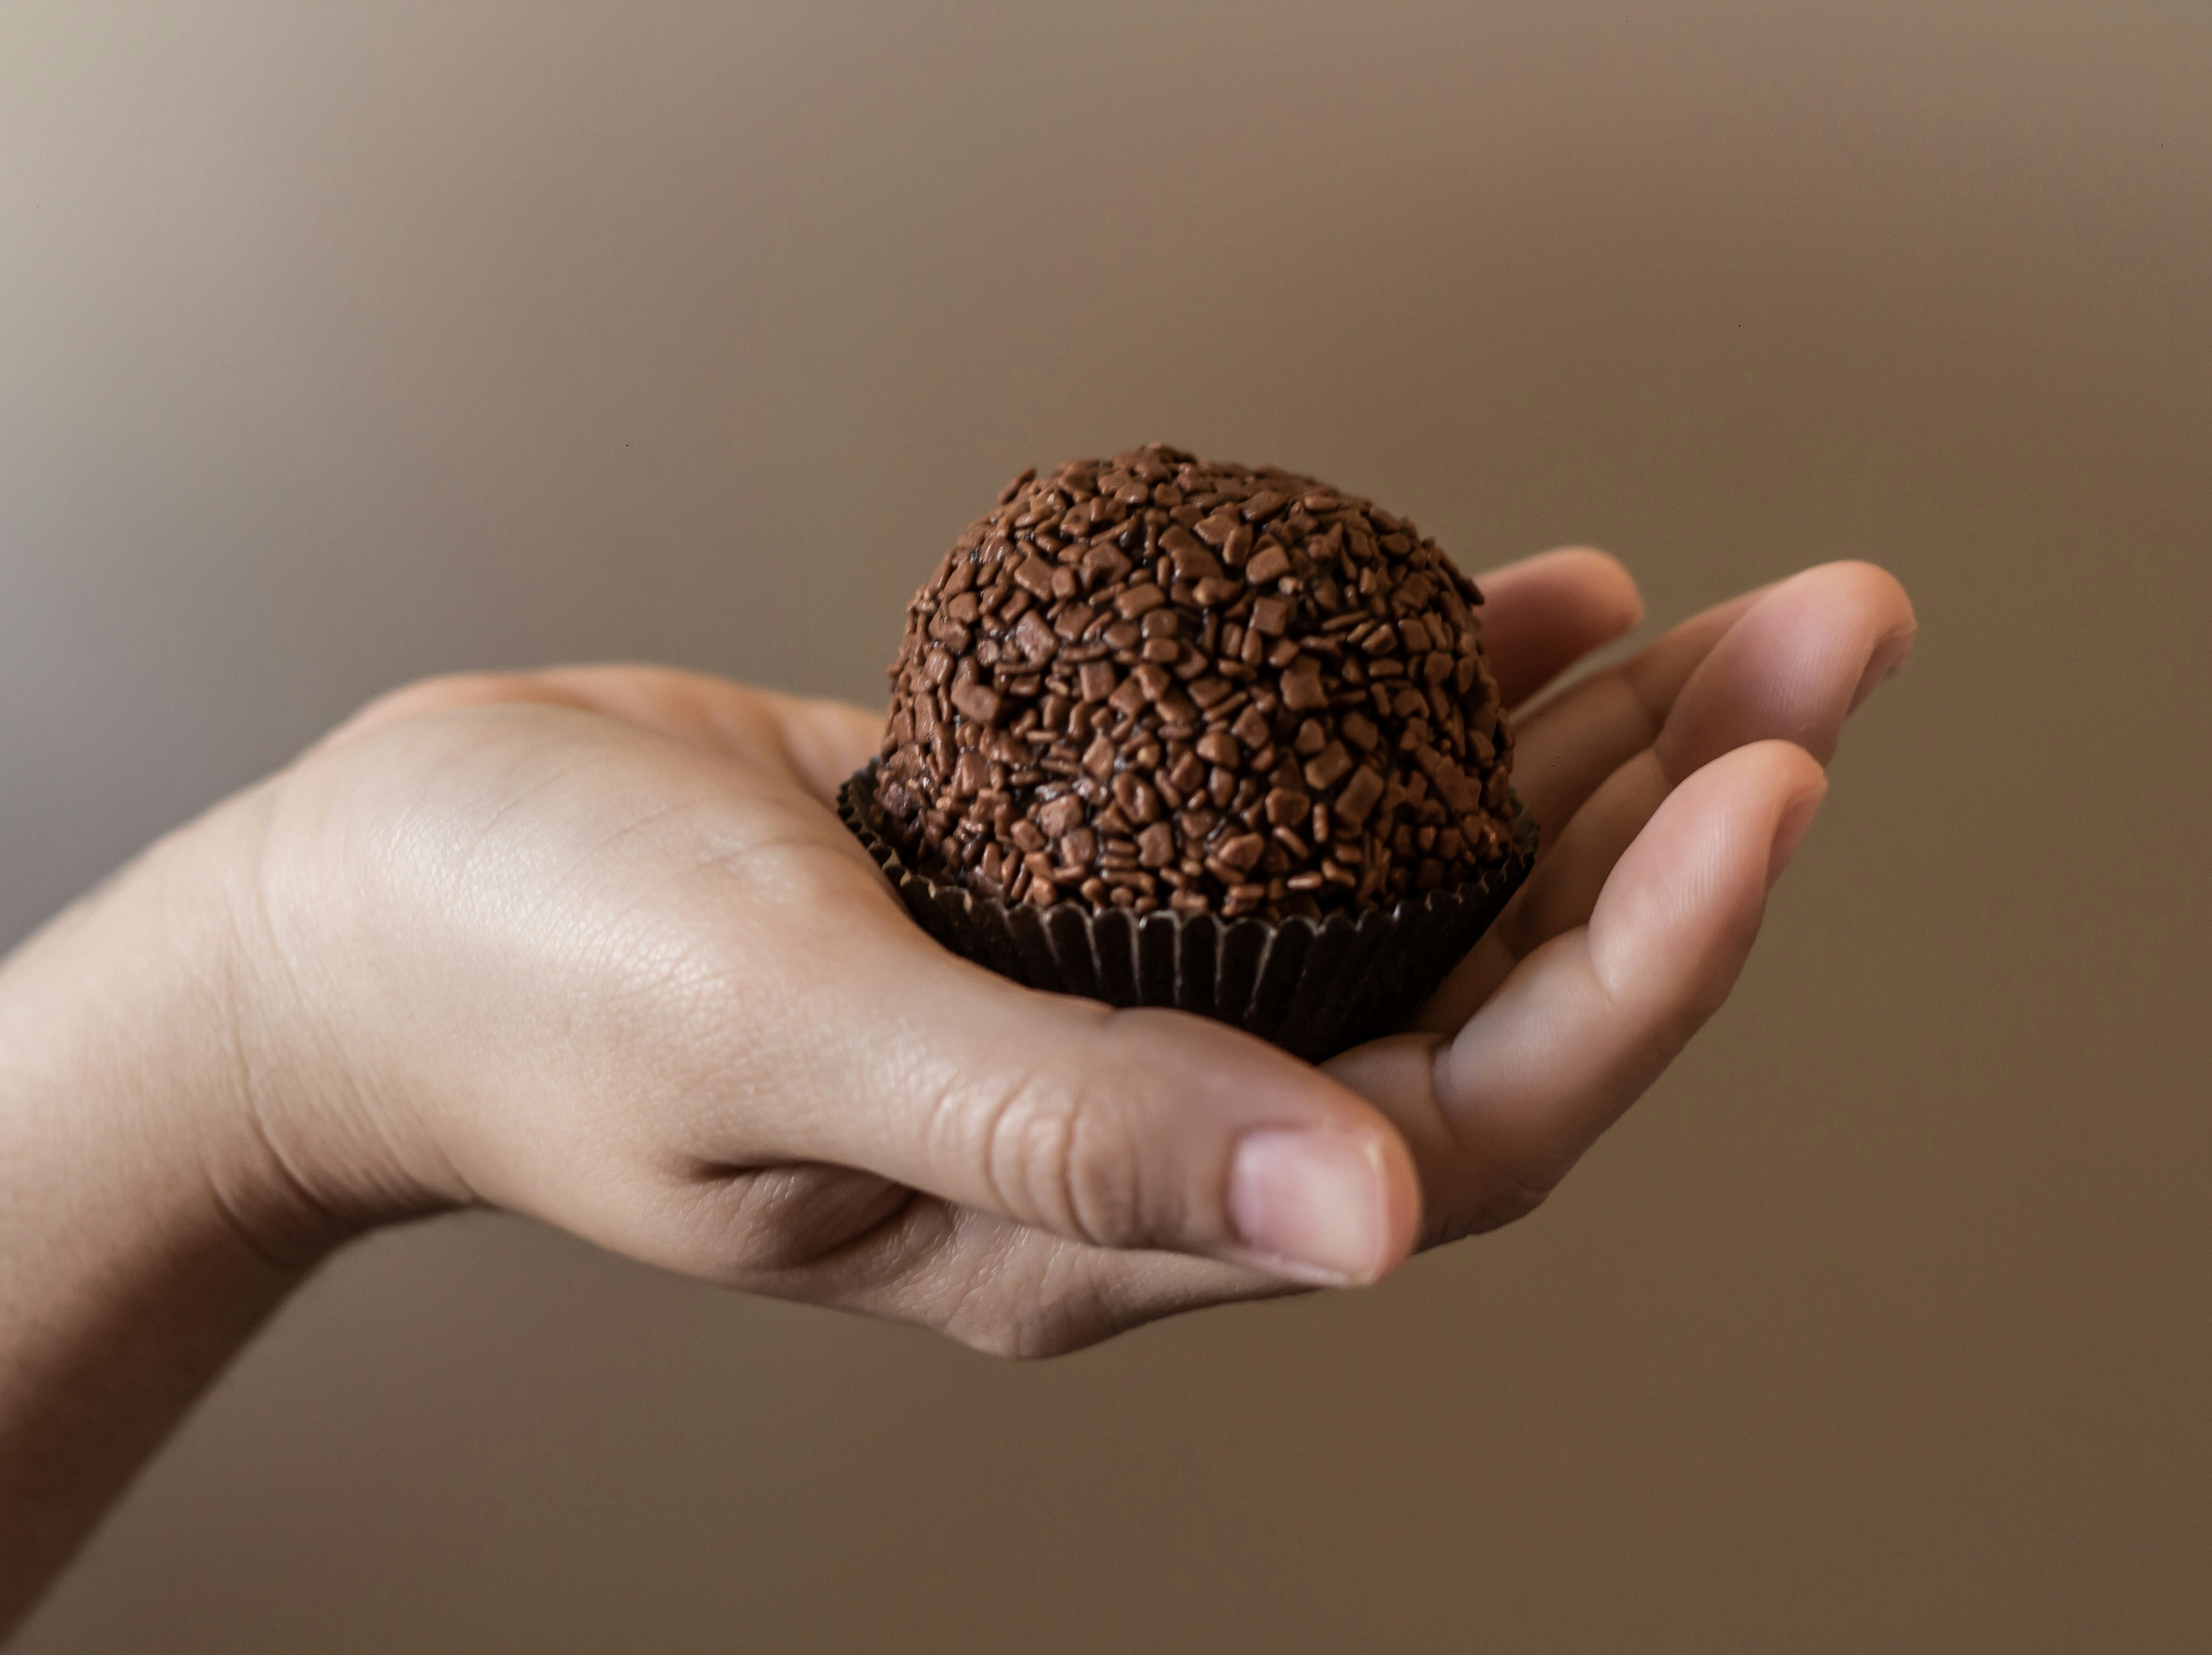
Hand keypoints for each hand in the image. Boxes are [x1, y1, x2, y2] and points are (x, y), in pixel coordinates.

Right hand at [209, 551, 1912, 1355]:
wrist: (378, 909)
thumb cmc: (531, 976)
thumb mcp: (782, 1031)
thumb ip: (1063, 1121)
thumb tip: (1367, 1214)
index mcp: (1095, 1223)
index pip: (1457, 1124)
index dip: (1642, 966)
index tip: (1767, 780)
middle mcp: (1143, 1128)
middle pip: (1486, 997)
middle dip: (1678, 823)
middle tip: (1833, 638)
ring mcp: (1111, 1001)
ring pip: (1414, 893)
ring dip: (1584, 753)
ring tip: (1741, 613)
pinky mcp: (1067, 883)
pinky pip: (1290, 803)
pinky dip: (1405, 705)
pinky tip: (1509, 607)